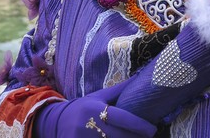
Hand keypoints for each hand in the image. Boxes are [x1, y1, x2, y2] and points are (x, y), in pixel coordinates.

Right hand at [33, 82, 155, 137]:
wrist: (56, 122)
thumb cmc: (83, 107)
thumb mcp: (99, 96)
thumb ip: (118, 90)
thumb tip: (138, 76)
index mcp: (96, 109)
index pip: (122, 119)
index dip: (139, 125)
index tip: (153, 129)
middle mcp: (90, 126)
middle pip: (120, 136)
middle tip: (150, 136)